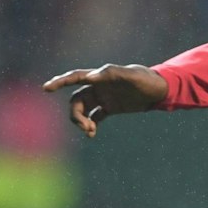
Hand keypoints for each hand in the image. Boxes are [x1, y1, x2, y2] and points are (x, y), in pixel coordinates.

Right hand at [41, 63, 168, 136]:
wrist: (161, 90)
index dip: (59, 82)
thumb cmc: (147, 79)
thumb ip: (111, 73)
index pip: (74, 78)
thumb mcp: (132, 75)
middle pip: (76, 101)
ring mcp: (104, 97)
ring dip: (82, 121)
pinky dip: (91, 125)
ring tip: (90, 131)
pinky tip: (92, 133)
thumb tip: (90, 77)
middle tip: (85, 127)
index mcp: (100, 77)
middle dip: (75, 114)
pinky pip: (94, 116)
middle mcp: (98, 87)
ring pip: (83, 110)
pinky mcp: (111, 107)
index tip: (46, 88)